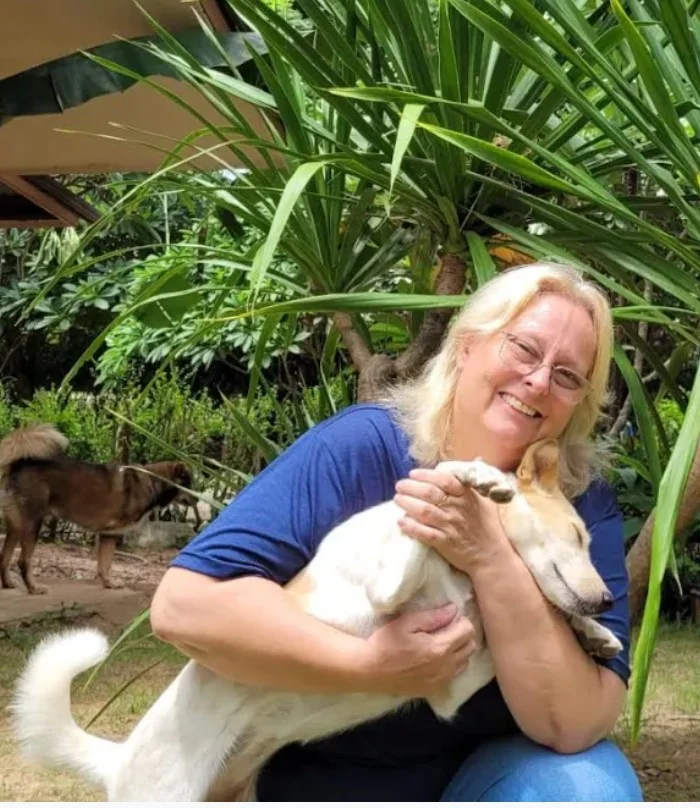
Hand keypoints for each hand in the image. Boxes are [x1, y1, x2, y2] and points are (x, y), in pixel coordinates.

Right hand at [358, 603, 477, 698]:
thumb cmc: (385, 642)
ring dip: (460, 651)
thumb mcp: (406, 622)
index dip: (461, 620)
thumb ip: (432, 617)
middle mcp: (445, 667)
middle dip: (463, 634)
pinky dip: (452, 665)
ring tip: (443, 642)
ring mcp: (441, 681)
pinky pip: (454, 676)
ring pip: (465, 663)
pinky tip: (438, 659)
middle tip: (448, 627)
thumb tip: (453, 610)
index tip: (449, 617)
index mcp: (439, 648)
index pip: (468, 631)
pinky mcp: (433, 690)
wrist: (368, 669)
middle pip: (470, 647)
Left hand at [393, 467, 509, 573]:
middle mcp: (457, 509)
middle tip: (399, 485)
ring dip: (407, 504)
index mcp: (466, 496)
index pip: (445, 480)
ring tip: (397, 499)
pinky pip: (425, 533)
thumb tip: (478, 458)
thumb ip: (475, 482)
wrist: (491, 556)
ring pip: (424, 511)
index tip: (413, 473)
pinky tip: (401, 521)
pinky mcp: (444, 543)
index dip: (426, 475)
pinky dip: (411, 527)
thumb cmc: (487, 526)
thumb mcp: (485, 500)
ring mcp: (450, 526)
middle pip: (429, 493)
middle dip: (410, 487)